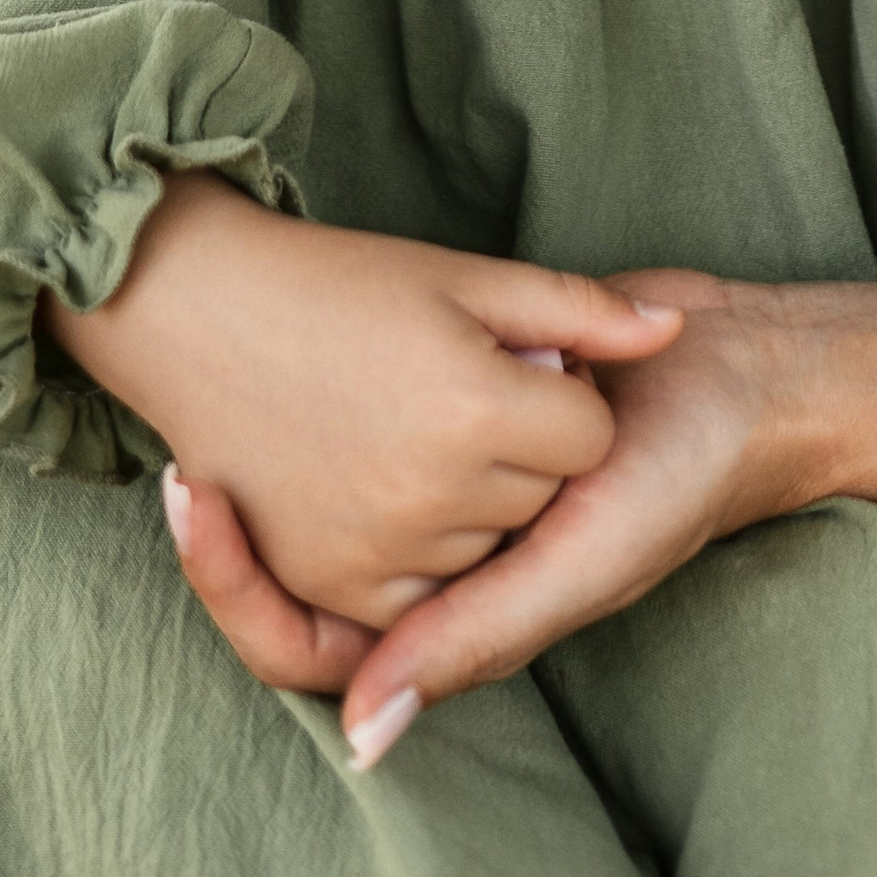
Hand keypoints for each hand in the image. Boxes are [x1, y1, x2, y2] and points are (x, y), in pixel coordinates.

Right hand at [43, 173, 684, 627]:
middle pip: (541, 495)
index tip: (513, 358)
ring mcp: (375, 548)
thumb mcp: (471, 277)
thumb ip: (580, 312)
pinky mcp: (327, 581)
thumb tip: (674, 327)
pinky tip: (393, 483)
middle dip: (524, 447)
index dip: (560, 390)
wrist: (202, 311)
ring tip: (418, 427)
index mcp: (476, 406)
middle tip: (458, 384)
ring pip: (488, 551)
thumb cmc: (344, 282)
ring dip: (476, 506)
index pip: (584, 431)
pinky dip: (426, 556)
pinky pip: (421, 599)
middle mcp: (431, 492)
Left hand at [163, 270, 876, 763]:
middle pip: (295, 574)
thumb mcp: (581, 562)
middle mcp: (444, 557)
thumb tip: (363, 740)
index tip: (192, 501)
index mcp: (460, 611)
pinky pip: (376, 419)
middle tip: (185, 460)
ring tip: (228, 410)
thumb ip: (477, 639)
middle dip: (234, 527)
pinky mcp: (466, 409)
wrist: (750, 366)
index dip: (236, 592)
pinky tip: (307, 351)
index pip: (310, 646)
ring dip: (281, 457)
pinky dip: (340, 394)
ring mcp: (451, 486)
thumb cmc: (681, 477)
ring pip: (325, 494)